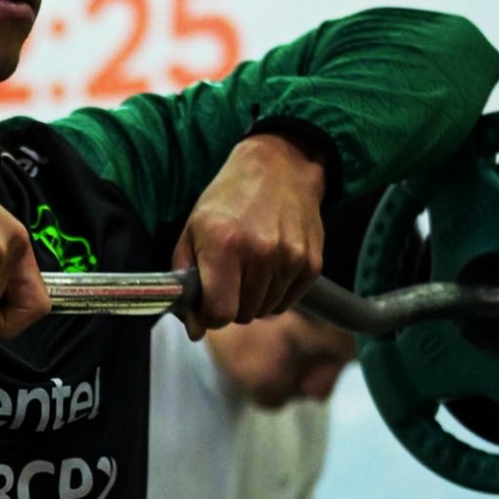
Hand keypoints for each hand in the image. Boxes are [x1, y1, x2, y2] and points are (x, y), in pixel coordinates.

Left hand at [171, 133, 325, 338]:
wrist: (279, 168)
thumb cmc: (228, 201)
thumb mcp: (192, 231)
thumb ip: (185, 282)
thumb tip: (195, 330)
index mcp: (223, 244)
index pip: (219, 313)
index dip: (209, 314)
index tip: (208, 302)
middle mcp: (260, 252)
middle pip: (243, 315)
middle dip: (231, 303)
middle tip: (229, 274)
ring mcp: (290, 258)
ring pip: (265, 311)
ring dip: (254, 297)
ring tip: (249, 264)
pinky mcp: (312, 265)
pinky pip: (287, 301)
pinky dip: (275, 291)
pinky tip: (269, 264)